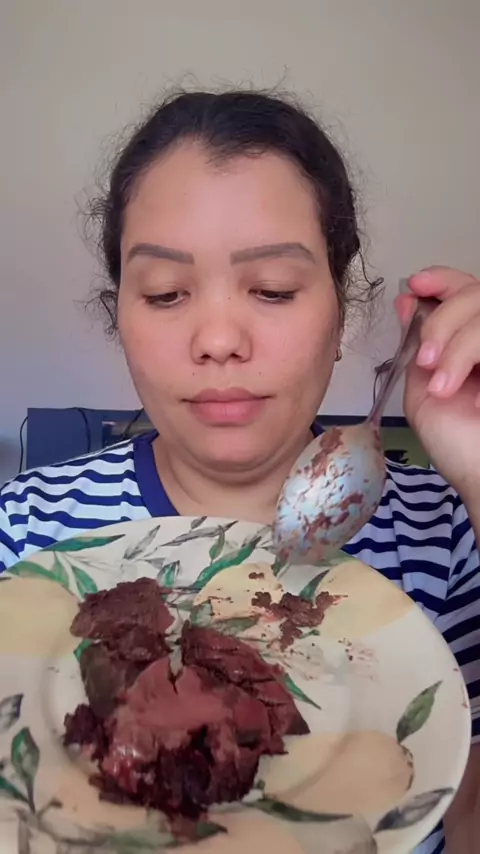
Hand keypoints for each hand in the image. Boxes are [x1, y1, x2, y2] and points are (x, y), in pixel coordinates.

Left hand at [396, 266, 479, 502]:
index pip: (467, 289)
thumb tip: (407, 302)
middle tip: (425, 359)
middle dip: (443, 319)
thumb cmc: (459, 445)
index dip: (442, 279)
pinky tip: (466, 396)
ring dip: (458, 345)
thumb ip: (417, 347)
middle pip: (477, 291)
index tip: (416, 286)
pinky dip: (473, 362)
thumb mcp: (425, 390)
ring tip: (443, 385)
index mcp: (474, 341)